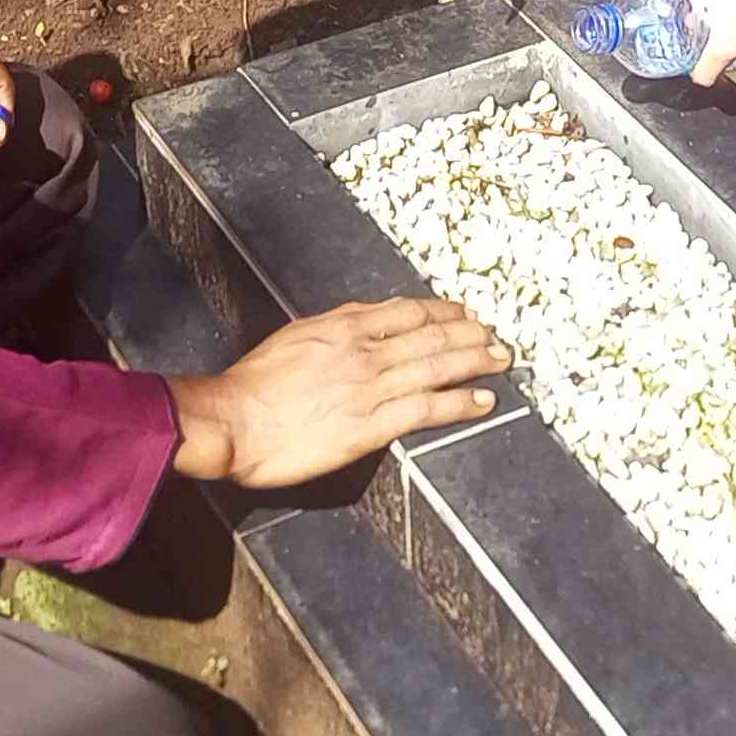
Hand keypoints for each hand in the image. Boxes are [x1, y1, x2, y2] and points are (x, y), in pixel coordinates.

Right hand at [169, 298, 506, 485]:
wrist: (234, 420)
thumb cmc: (253, 385)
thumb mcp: (295, 336)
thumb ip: (334, 327)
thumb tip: (362, 318)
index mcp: (343, 327)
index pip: (405, 311)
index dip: (440, 311)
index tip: (463, 311)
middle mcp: (363, 351)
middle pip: (430, 335)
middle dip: (469, 333)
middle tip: (497, 336)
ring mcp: (370, 387)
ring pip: (436, 366)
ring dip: (474, 361)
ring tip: (500, 360)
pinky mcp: (371, 425)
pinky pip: (426, 408)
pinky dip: (459, 402)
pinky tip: (482, 401)